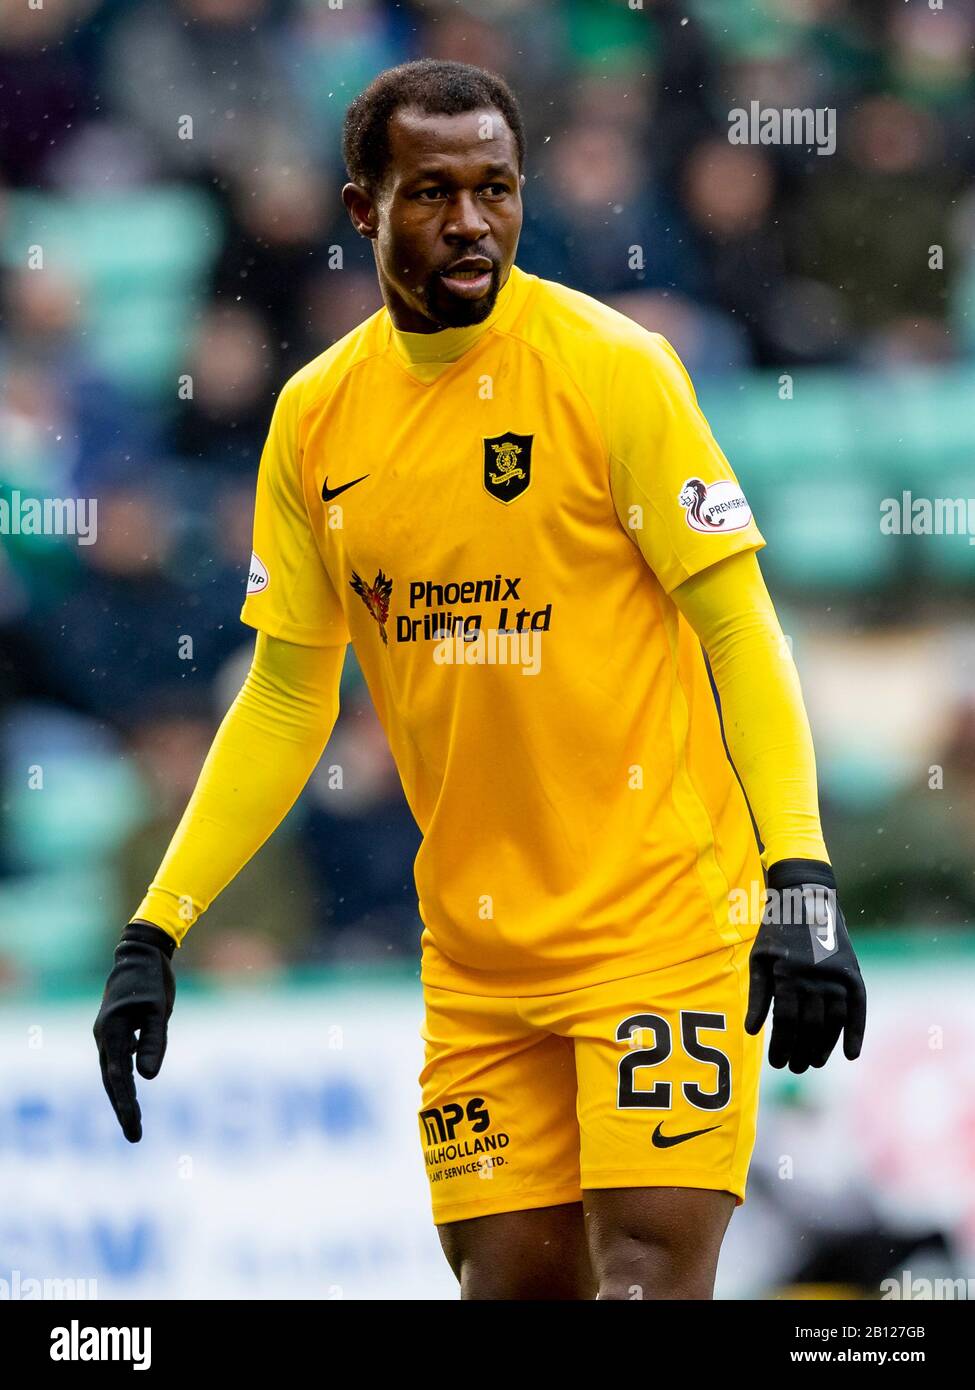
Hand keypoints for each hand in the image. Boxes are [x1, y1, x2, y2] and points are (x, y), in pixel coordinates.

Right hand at [93, 921, 175, 1140]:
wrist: (141, 953)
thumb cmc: (152, 980)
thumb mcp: (159, 1011)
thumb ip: (154, 1042)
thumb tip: (149, 1078)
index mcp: (113, 1033)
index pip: (119, 1078)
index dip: (126, 1105)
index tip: (134, 1128)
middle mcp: (105, 1036)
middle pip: (112, 1081)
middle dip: (123, 1108)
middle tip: (134, 1136)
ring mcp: (108, 1033)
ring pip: (113, 1072)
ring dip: (122, 1095)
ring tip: (133, 1120)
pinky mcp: (116, 1029)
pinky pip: (118, 1059)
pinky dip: (123, 1077)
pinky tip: (134, 1086)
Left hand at [745, 859, 865, 1072]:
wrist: (806, 898)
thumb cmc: (776, 930)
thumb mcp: (760, 958)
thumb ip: (758, 995)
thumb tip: (752, 1031)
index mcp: (788, 976)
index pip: (785, 1024)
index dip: (781, 1047)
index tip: (776, 1063)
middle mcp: (815, 980)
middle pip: (809, 1028)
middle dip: (800, 1053)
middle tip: (794, 1068)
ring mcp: (836, 977)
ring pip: (833, 1024)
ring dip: (824, 1048)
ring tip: (814, 1063)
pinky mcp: (853, 974)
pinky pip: (858, 1010)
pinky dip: (855, 1033)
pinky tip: (850, 1054)